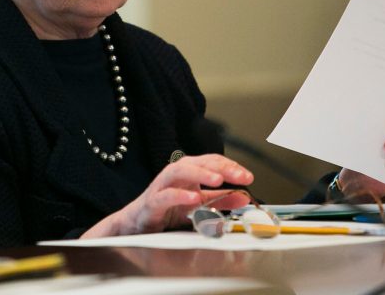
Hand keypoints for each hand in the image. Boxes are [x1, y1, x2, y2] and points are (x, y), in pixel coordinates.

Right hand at [82, 154, 252, 237]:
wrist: (137, 224)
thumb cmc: (166, 208)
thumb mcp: (199, 203)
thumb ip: (220, 200)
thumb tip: (244, 196)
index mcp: (188, 172)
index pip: (211, 161)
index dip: (231, 166)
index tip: (247, 177)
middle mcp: (174, 175)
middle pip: (197, 162)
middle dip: (220, 167)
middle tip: (239, 176)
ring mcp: (161, 186)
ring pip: (178, 172)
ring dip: (200, 173)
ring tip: (218, 180)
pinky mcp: (151, 202)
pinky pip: (164, 196)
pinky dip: (179, 195)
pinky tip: (194, 198)